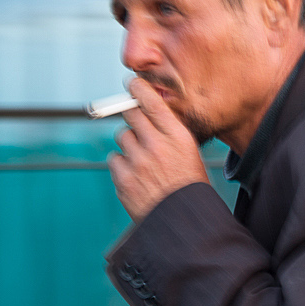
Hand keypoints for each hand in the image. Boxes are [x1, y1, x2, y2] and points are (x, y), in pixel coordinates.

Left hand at [107, 79, 208, 219]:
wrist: (182, 221)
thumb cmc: (189, 186)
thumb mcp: (190, 153)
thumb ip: (170, 132)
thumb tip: (148, 113)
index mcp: (178, 137)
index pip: (152, 102)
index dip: (139, 89)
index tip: (131, 83)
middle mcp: (157, 145)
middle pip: (130, 114)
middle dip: (131, 115)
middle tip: (136, 123)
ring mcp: (138, 162)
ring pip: (122, 137)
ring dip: (129, 145)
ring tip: (143, 162)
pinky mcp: (124, 178)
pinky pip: (114, 159)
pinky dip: (122, 166)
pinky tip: (137, 176)